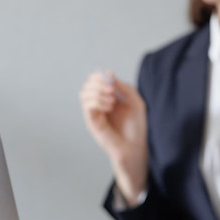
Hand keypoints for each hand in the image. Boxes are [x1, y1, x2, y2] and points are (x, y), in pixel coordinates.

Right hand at [79, 71, 147, 202]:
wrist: (134, 146)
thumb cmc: (136, 126)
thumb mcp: (136, 101)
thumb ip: (124, 87)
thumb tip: (109, 74)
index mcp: (108, 97)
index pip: (95, 80)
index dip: (100, 76)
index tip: (110, 78)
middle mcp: (99, 103)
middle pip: (87, 85)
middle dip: (98, 83)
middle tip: (111, 89)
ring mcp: (94, 113)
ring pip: (84, 94)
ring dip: (97, 92)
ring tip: (112, 101)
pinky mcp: (92, 122)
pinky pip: (87, 106)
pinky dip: (97, 101)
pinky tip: (109, 107)